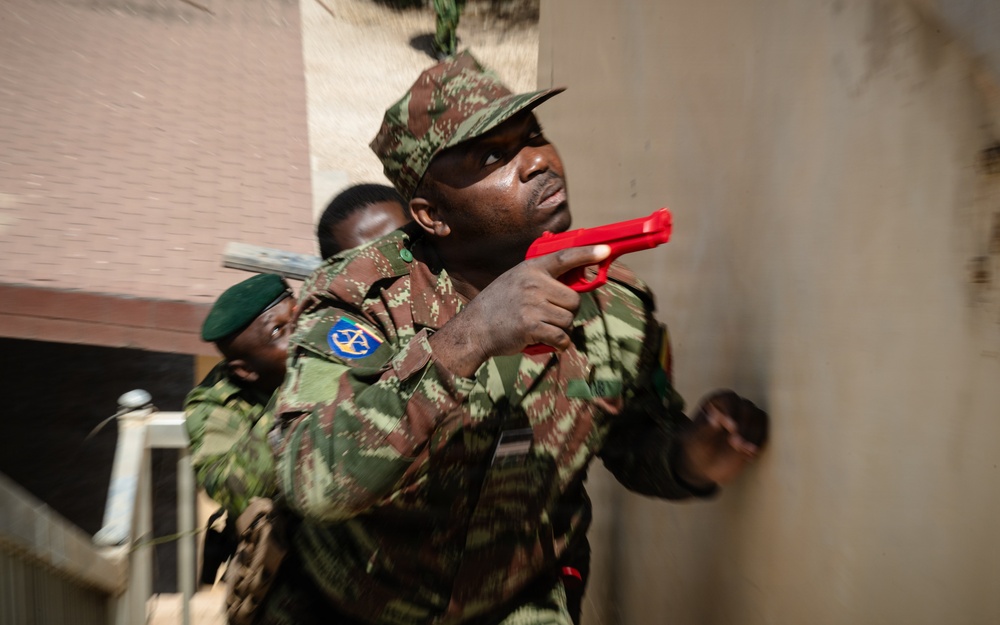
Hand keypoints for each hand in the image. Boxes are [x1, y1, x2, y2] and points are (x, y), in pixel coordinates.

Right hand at [430, 245, 610, 375]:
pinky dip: (558, 344)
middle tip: (548, 316)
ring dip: (560, 329)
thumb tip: (575, 281)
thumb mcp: (516, 280)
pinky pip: (562, 337)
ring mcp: (532, 304)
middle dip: (566, 311)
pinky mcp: (532, 326)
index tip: (605, 251)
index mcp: (531, 269)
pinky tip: (545, 341)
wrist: (474, 329)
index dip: (587, 254)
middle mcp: (533, 283)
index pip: (564, 257)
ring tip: (541, 328)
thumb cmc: (498, 306)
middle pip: (574, 300)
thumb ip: (541, 279)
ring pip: (569, 320)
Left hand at [674, 390, 767, 488]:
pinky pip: (764, 431)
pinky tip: (750, 455)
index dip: (731, 410)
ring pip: (759, 418)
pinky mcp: (755, 432)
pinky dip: (759, 442)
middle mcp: (733, 407)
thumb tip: (716, 418)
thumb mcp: (695, 440)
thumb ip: (705, 429)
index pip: (729, 398)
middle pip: (747, 407)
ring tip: (743, 450)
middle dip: (743, 425)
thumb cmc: (696, 449)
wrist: (704, 467)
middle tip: (735, 443)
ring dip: (753, 434)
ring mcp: (746, 419)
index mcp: (715, 403)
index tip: (731, 427)